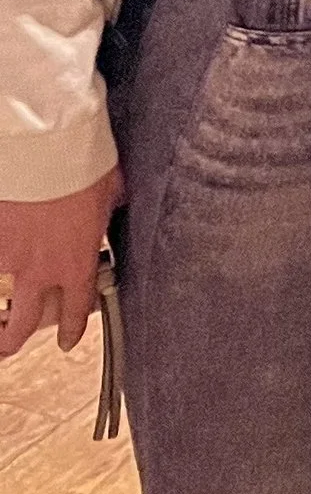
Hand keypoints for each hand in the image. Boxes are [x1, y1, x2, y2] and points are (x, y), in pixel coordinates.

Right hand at [0, 167, 121, 357]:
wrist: (49, 149)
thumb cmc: (85, 166)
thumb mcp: (111, 192)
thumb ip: (108, 210)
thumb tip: (114, 203)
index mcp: (77, 261)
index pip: (75, 309)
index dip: (71, 329)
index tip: (67, 340)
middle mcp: (41, 269)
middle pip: (23, 323)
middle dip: (14, 340)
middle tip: (11, 344)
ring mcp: (10, 257)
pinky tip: (0, 257)